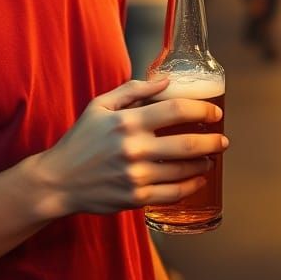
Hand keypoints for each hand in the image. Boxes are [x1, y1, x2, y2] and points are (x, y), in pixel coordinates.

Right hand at [30, 79, 228, 218]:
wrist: (57, 181)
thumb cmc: (81, 139)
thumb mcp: (101, 105)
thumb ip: (134, 89)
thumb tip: (166, 80)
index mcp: (128, 121)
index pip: (177, 110)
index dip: (202, 110)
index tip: (215, 113)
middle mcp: (135, 149)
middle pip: (188, 143)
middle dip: (213, 141)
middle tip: (223, 140)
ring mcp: (136, 176)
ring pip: (183, 171)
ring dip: (204, 164)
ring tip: (211, 159)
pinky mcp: (134, 198)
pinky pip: (172, 194)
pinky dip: (190, 187)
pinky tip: (198, 180)